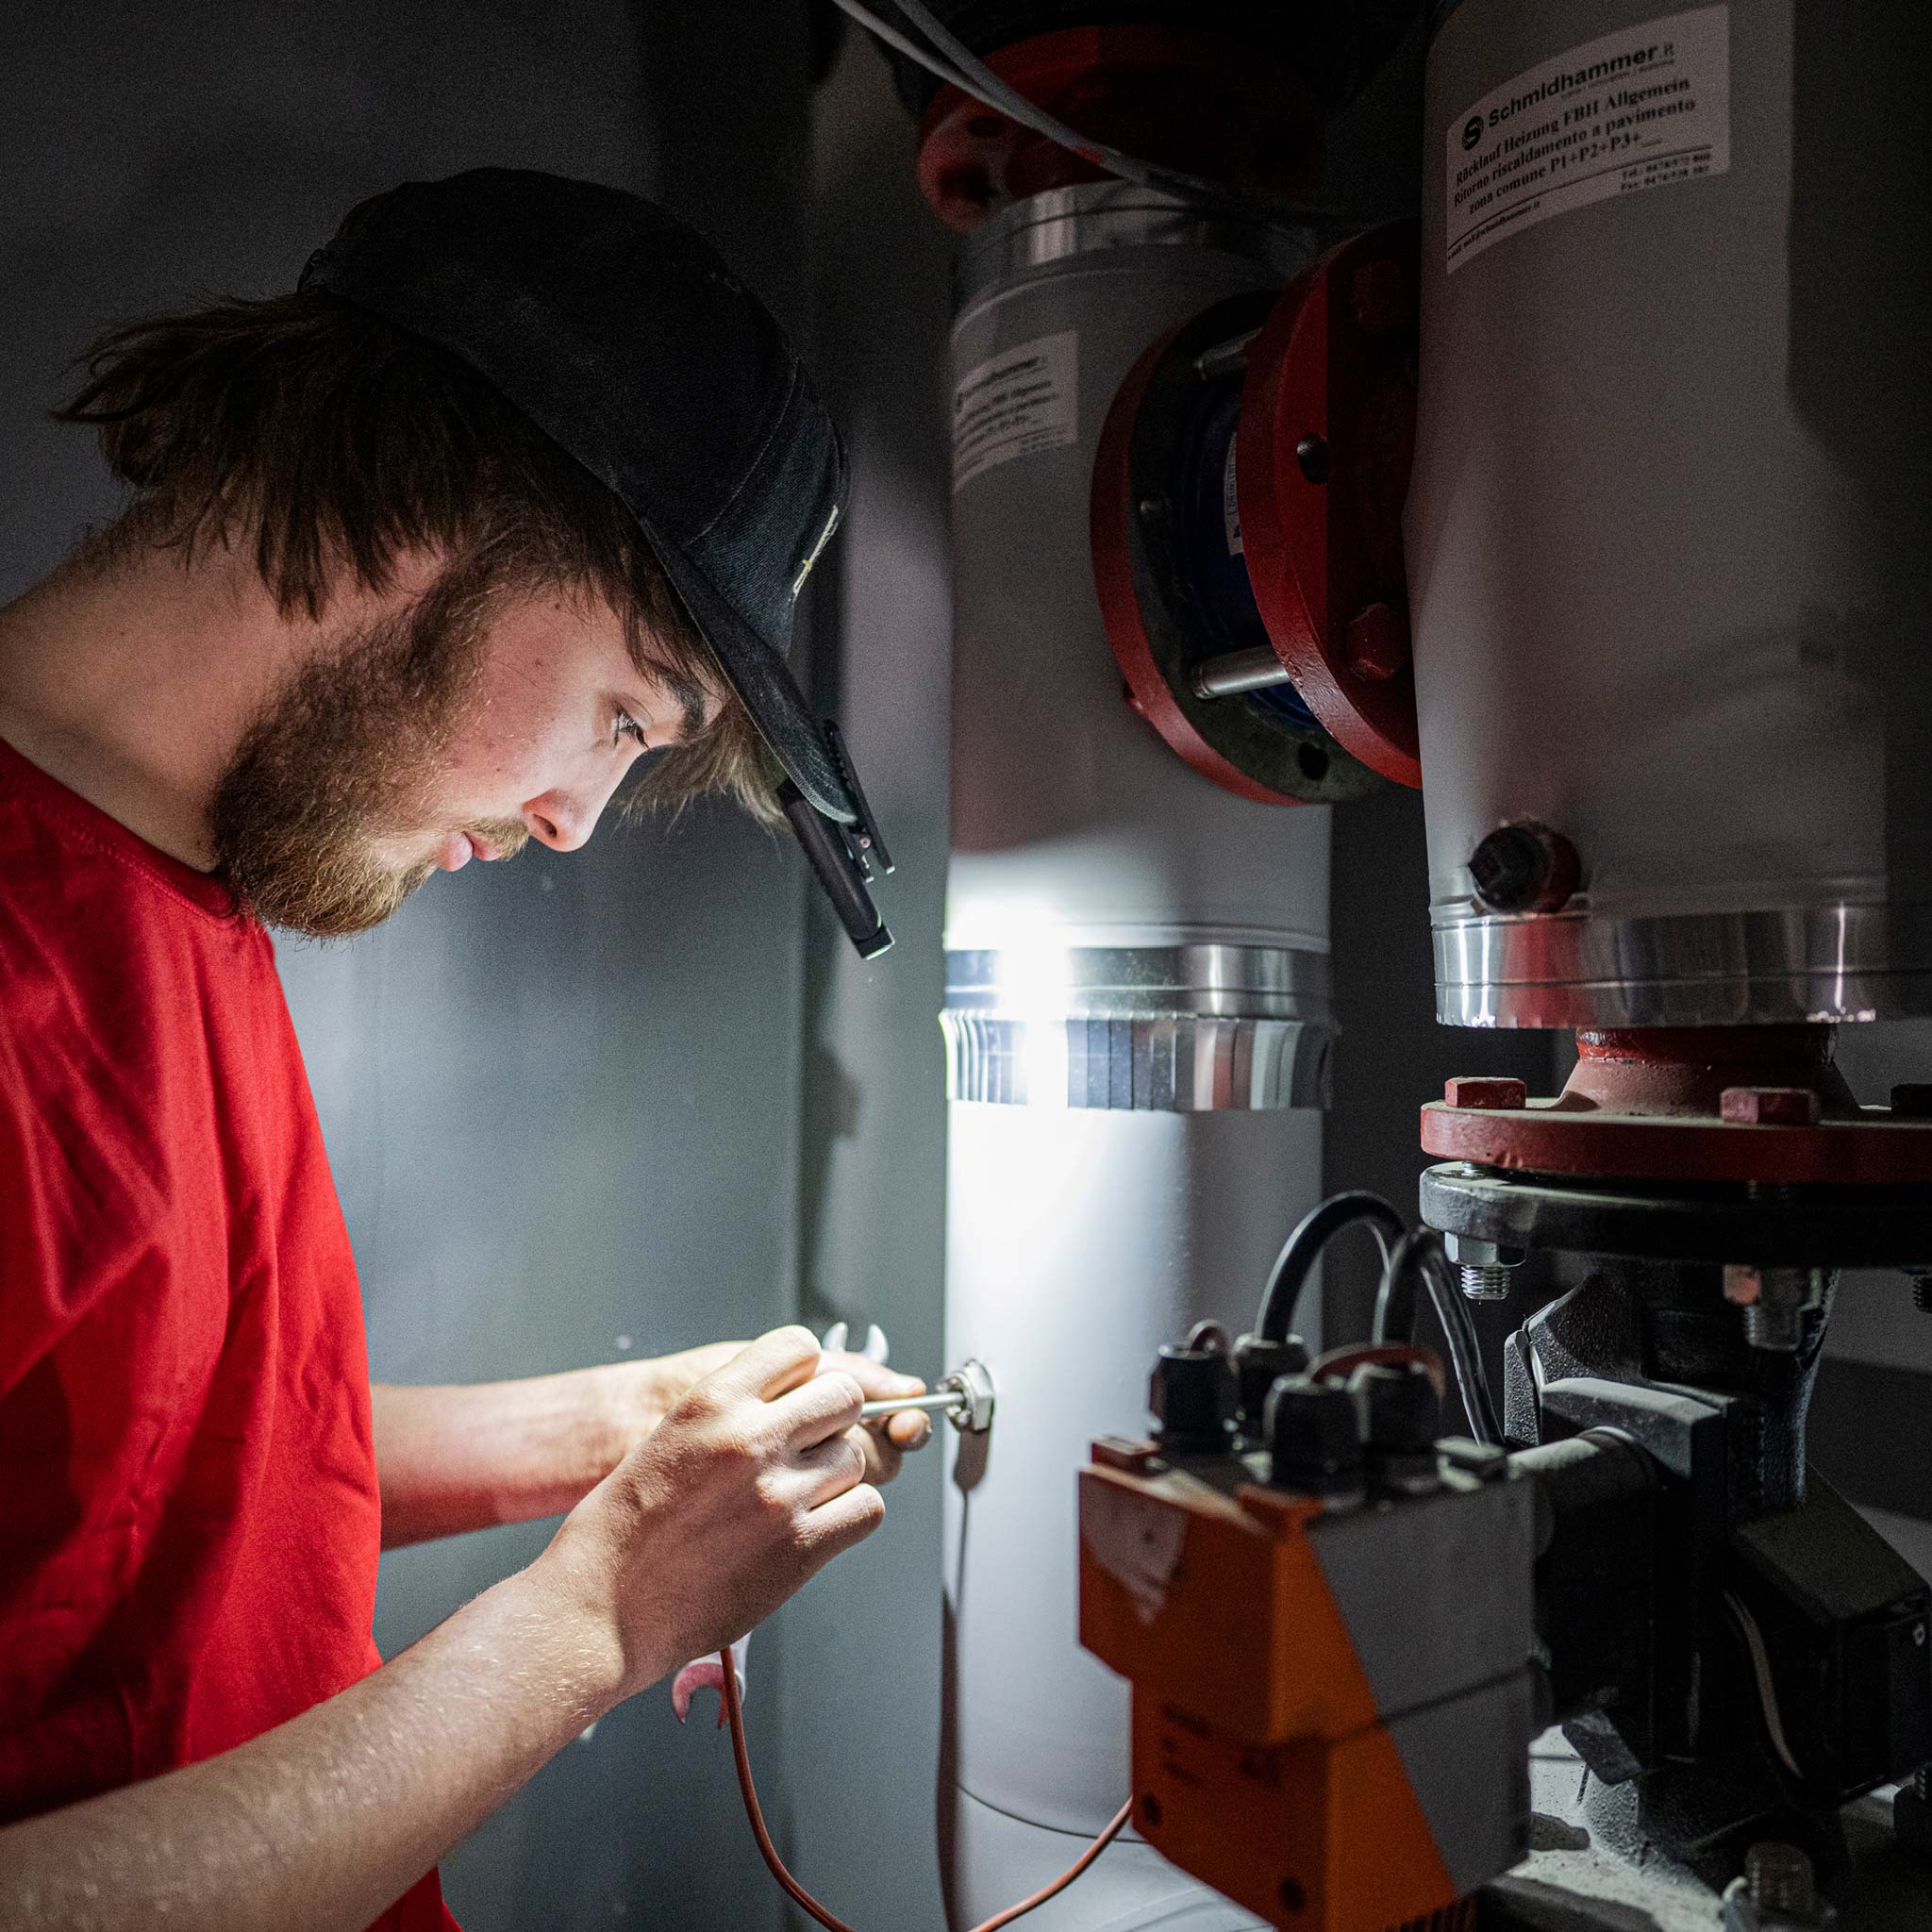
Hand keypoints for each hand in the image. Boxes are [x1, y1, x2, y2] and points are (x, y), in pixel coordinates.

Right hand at [536, 1327, 885, 1699]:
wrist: (600, 1608)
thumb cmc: (624, 1528)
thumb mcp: (670, 1436)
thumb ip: (733, 1411)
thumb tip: (795, 1400)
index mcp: (712, 1400)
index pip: (799, 1347)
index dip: (805, 1374)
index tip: (798, 1397)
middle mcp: (751, 1439)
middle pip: (844, 1396)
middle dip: (833, 1420)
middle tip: (809, 1450)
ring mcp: (779, 1495)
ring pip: (858, 1457)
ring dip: (838, 1476)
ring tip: (798, 1500)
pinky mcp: (800, 1549)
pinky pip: (867, 1510)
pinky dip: (850, 1517)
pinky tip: (816, 1528)